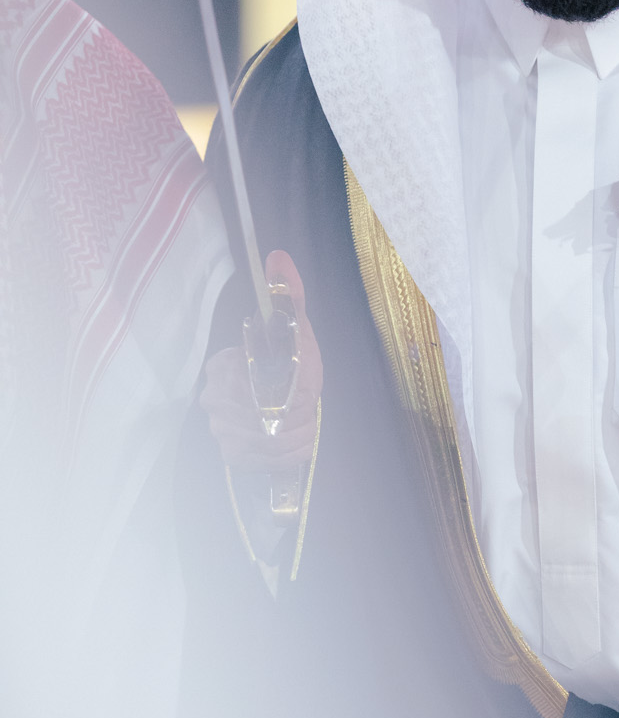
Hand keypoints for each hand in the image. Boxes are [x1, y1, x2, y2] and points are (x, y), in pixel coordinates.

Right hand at [200, 250, 322, 470]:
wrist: (292, 411)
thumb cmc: (291, 368)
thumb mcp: (296, 333)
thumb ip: (288, 298)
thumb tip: (279, 257)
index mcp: (223, 365)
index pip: (256, 380)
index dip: (289, 385)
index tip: (302, 382)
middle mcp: (214, 398)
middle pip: (263, 412)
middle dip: (295, 410)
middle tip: (305, 404)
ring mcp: (220, 429)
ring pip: (270, 437)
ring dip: (297, 431)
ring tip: (303, 420)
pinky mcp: (232, 456)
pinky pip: (270, 459)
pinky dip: (291, 451)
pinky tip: (296, 439)